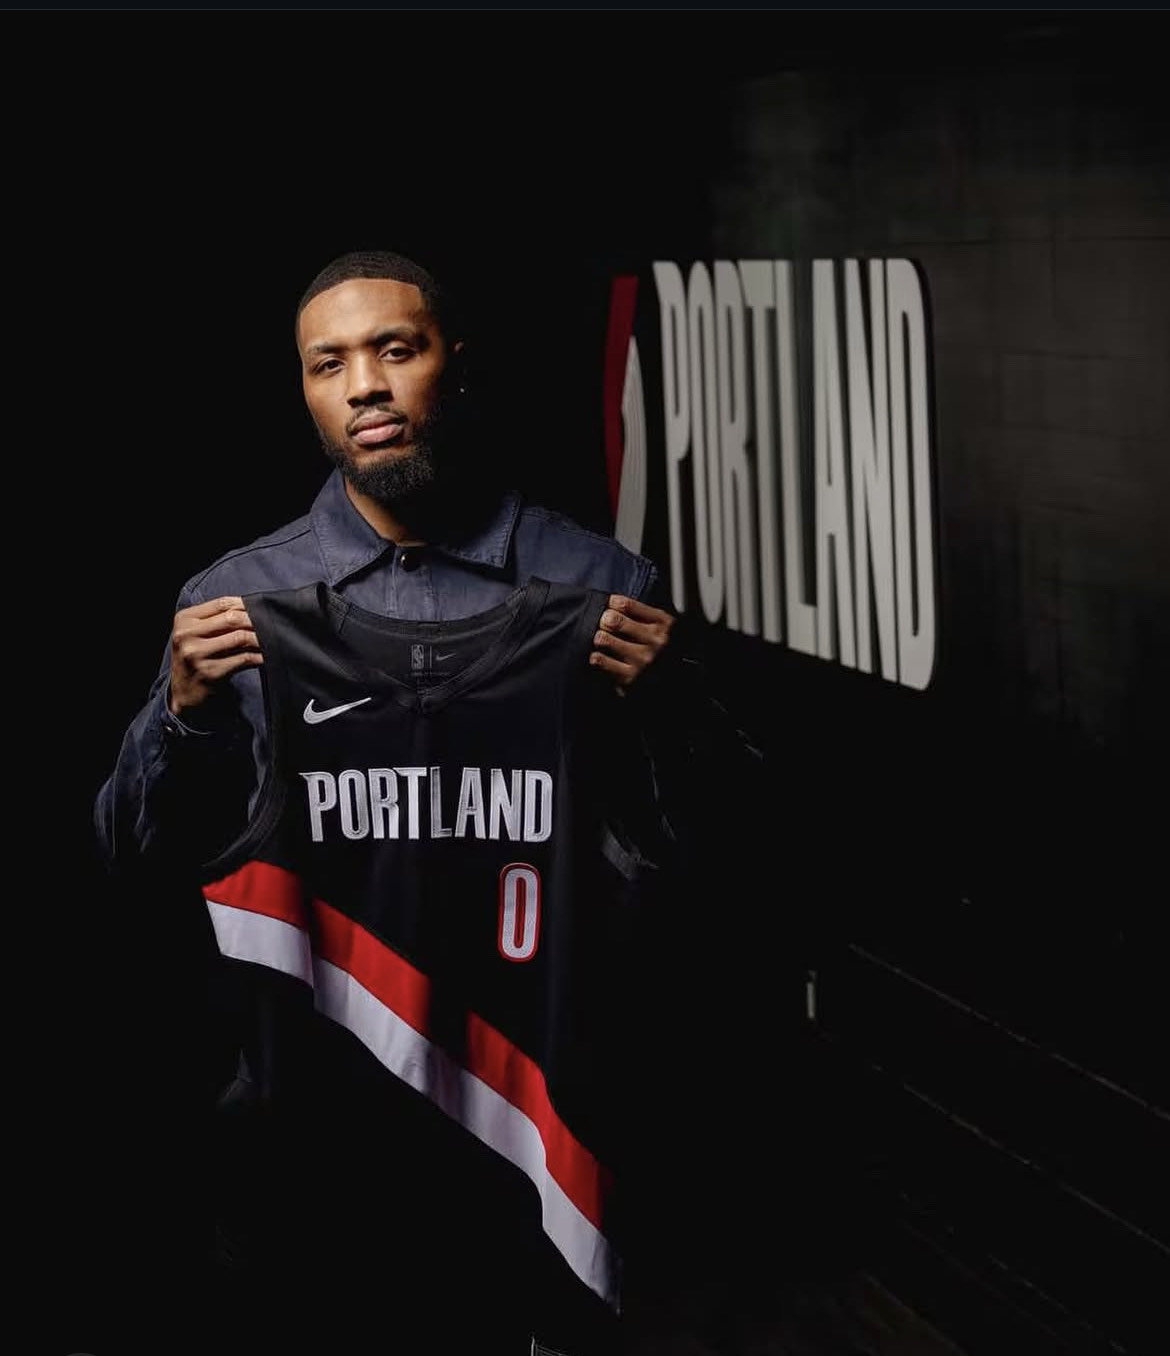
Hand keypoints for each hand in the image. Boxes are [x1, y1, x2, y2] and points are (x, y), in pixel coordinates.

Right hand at [168, 595, 261, 717]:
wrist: (183, 692)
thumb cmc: (195, 657)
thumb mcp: (196, 634)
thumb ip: (216, 620)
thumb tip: (252, 607)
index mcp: (184, 620)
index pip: (221, 603)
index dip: (245, 604)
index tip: (260, 608)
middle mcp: (187, 635)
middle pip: (232, 618)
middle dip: (255, 619)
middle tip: (270, 623)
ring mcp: (197, 654)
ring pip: (240, 637)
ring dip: (260, 638)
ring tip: (271, 638)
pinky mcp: (211, 672)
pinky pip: (244, 658)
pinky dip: (259, 656)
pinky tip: (266, 655)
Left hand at [589, 594, 674, 692]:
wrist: (685, 682)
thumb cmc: (670, 652)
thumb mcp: (667, 628)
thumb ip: (646, 615)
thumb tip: (615, 604)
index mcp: (663, 624)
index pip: (628, 605)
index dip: (612, 602)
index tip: (609, 605)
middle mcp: (654, 641)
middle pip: (614, 620)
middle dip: (604, 619)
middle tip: (604, 624)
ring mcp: (642, 659)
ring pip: (604, 639)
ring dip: (599, 638)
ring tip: (601, 640)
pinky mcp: (631, 678)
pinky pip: (602, 661)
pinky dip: (597, 657)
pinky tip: (600, 656)